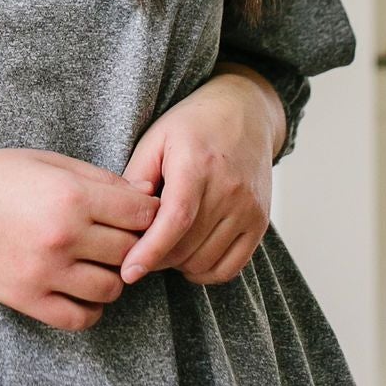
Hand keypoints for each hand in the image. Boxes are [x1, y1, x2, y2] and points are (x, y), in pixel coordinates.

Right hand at [0, 147, 159, 330]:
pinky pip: (80, 318)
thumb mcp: (43, 161)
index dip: (148, 214)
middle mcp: (63, 236)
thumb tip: (143, 197)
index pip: (141, 214)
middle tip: (116, 237)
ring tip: (95, 262)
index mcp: (70, 196)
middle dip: (132, 244)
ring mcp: (45, 273)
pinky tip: (80, 290)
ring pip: (112, 288)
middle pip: (130, 251)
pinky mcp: (26, 300)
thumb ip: (96, 179)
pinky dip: (90, 308)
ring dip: (112, 276)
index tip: (139, 215)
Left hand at [116, 70, 284, 289]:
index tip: (128, 273)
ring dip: (178, 265)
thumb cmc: (191, 126)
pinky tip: (189, 258)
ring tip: (164, 245)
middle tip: (138, 248)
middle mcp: (229, 188)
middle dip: (156, 257)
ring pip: (205, 262)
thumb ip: (136, 178)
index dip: (150, 251)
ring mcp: (249, 208)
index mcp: (197, 164)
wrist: (244, 113)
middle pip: (186, 246)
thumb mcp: (155, 139)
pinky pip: (230, 268)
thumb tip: (125, 219)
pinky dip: (205, 272)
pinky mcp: (260, 222)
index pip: (176, 219)